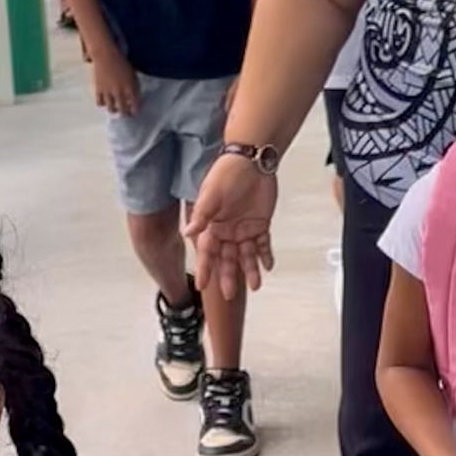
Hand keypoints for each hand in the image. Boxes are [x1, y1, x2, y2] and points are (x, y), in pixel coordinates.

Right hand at [90, 41, 140, 116]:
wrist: (106, 55)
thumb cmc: (121, 62)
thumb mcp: (132, 74)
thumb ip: (134, 87)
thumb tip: (134, 98)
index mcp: (130, 87)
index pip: (135, 105)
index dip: (135, 110)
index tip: (134, 111)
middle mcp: (120, 92)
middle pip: (124, 111)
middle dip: (126, 114)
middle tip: (126, 113)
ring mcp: (108, 92)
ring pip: (111, 109)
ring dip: (114, 110)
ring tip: (115, 109)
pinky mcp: (98, 90)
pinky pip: (100, 103)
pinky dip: (103, 104)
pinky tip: (105, 101)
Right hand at [187, 153, 277, 298]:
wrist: (252, 160)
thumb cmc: (227, 173)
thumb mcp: (211, 195)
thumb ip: (202, 216)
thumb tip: (187, 234)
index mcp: (212, 225)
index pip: (207, 252)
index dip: (205, 268)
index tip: (201, 285)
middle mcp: (226, 230)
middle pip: (226, 258)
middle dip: (228, 276)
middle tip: (229, 294)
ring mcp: (244, 228)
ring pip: (246, 255)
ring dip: (249, 270)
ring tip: (255, 285)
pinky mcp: (260, 224)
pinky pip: (263, 244)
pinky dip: (265, 255)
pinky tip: (267, 266)